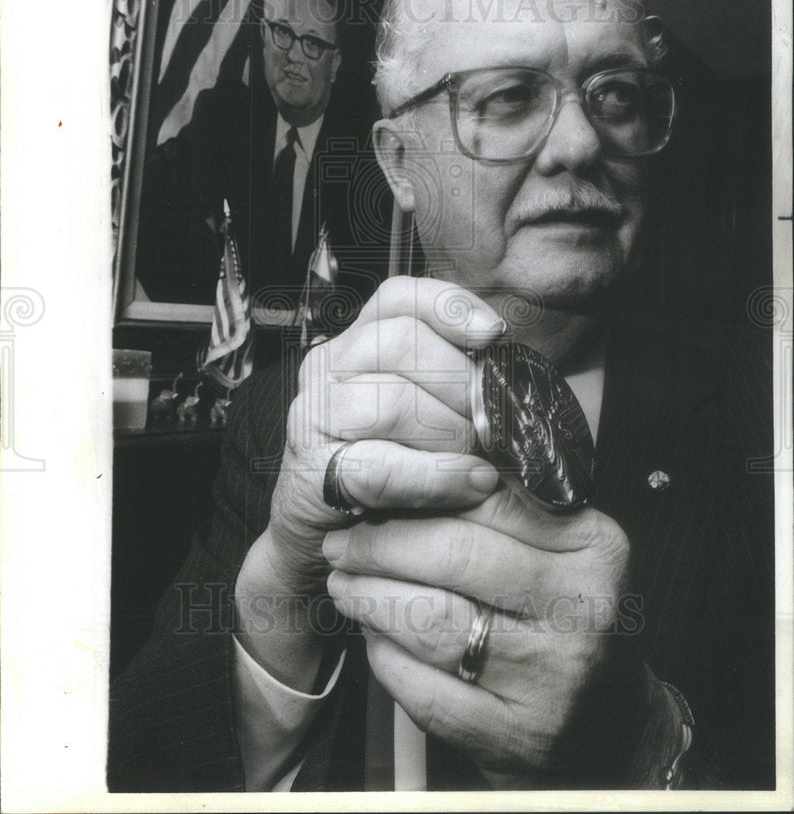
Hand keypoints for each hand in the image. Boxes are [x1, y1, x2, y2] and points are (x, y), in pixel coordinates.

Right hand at [234, 276, 505, 685]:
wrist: (342, 543)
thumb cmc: (401, 471)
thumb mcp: (434, 415)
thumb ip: (462, 384)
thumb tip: (521, 374)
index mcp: (358, 342)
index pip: (399, 297)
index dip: (450, 307)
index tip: (495, 336)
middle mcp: (327, 367)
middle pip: (402, 344)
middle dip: (463, 384)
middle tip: (496, 424)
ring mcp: (313, 415)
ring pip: (392, 402)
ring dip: (451, 434)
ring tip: (484, 460)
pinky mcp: (311, 470)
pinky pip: (379, 467)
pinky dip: (436, 477)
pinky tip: (472, 483)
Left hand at [325, 482, 641, 784]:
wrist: (610, 722)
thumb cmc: (570, 617)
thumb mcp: (564, 550)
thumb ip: (507, 510)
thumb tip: (418, 472)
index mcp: (597, 548)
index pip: (489, 502)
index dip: (420, 494)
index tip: (379, 493)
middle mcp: (583, 612)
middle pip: (455, 556)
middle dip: (381, 544)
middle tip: (343, 542)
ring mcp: (551, 680)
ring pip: (431, 621)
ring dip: (371, 597)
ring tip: (346, 582)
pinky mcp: (515, 738)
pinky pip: (425, 690)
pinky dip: (386, 657)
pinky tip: (375, 637)